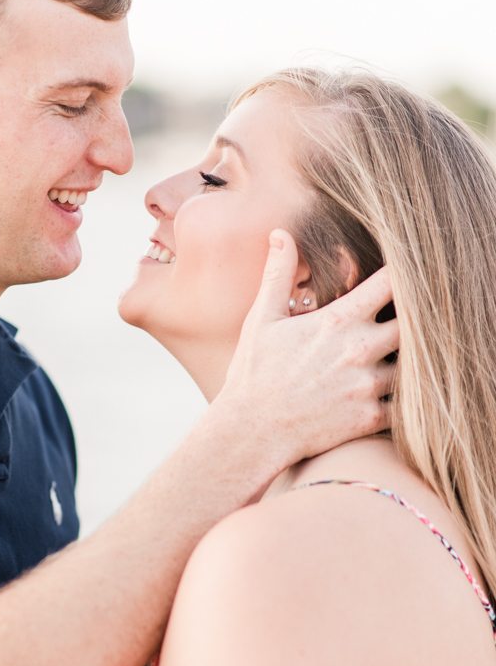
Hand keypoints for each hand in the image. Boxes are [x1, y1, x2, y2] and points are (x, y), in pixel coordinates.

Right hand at [220, 230, 396, 470]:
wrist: (251, 431)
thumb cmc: (254, 374)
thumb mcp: (262, 319)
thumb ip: (278, 274)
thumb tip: (281, 234)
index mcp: (339, 320)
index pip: (392, 283)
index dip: (404, 275)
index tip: (407, 275)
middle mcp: (360, 349)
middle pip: (415, 323)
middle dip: (415, 319)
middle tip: (409, 319)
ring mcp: (368, 385)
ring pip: (415, 364)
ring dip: (410, 360)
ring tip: (401, 358)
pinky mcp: (370, 417)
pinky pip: (406, 404)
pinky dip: (405, 399)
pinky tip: (394, 392)